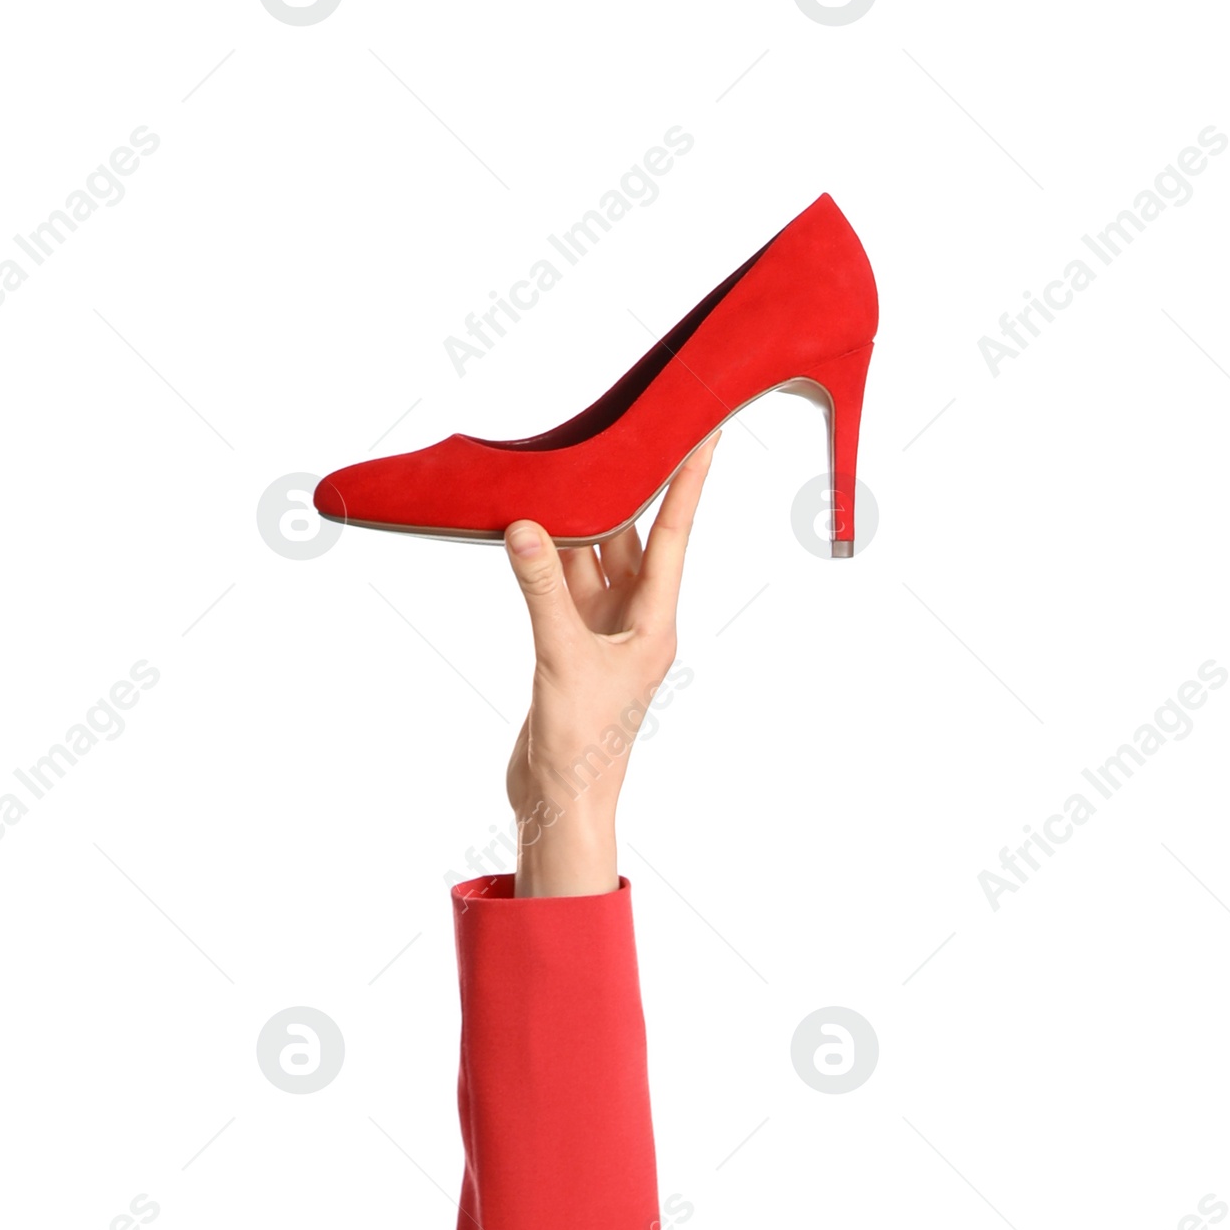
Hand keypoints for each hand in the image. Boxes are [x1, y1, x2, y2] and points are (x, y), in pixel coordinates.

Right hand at [502, 433, 718, 896]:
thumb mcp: (562, 660)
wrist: (560, 801)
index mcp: (653, 621)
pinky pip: (561, 584)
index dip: (688, 479)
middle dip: (632, 486)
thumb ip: (542, 591)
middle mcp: (633, 619)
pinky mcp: (568, 645)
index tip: (704, 431)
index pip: (674, 534)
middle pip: (635, 537)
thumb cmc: (580, 745)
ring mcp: (600, 631)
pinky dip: (546, 556)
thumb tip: (525, 526)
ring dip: (579, 520)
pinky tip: (530, 527)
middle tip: (630, 428)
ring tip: (570, 464)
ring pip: (593, 558)